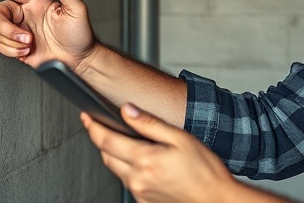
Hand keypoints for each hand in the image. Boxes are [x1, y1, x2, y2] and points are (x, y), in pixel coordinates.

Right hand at [0, 0, 94, 69]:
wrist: (78, 60)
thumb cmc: (80, 35)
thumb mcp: (76, 10)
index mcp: (35, 3)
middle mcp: (25, 15)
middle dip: (5, 26)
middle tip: (22, 35)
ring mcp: (20, 31)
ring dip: (14, 40)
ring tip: (31, 43)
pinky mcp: (18, 46)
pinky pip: (3, 46)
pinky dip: (13, 50)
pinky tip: (26, 50)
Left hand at [83, 105, 288, 202]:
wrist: (216, 199)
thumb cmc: (205, 171)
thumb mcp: (180, 138)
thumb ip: (150, 123)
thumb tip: (127, 110)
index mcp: (145, 160)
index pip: (106, 140)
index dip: (93, 126)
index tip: (87, 116)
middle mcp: (137, 179)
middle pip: (106, 156)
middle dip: (101, 139)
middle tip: (101, 125)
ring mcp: (140, 193)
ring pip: (115, 170)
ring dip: (114, 154)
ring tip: (123, 141)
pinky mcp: (145, 202)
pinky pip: (128, 182)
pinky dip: (127, 169)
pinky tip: (141, 162)